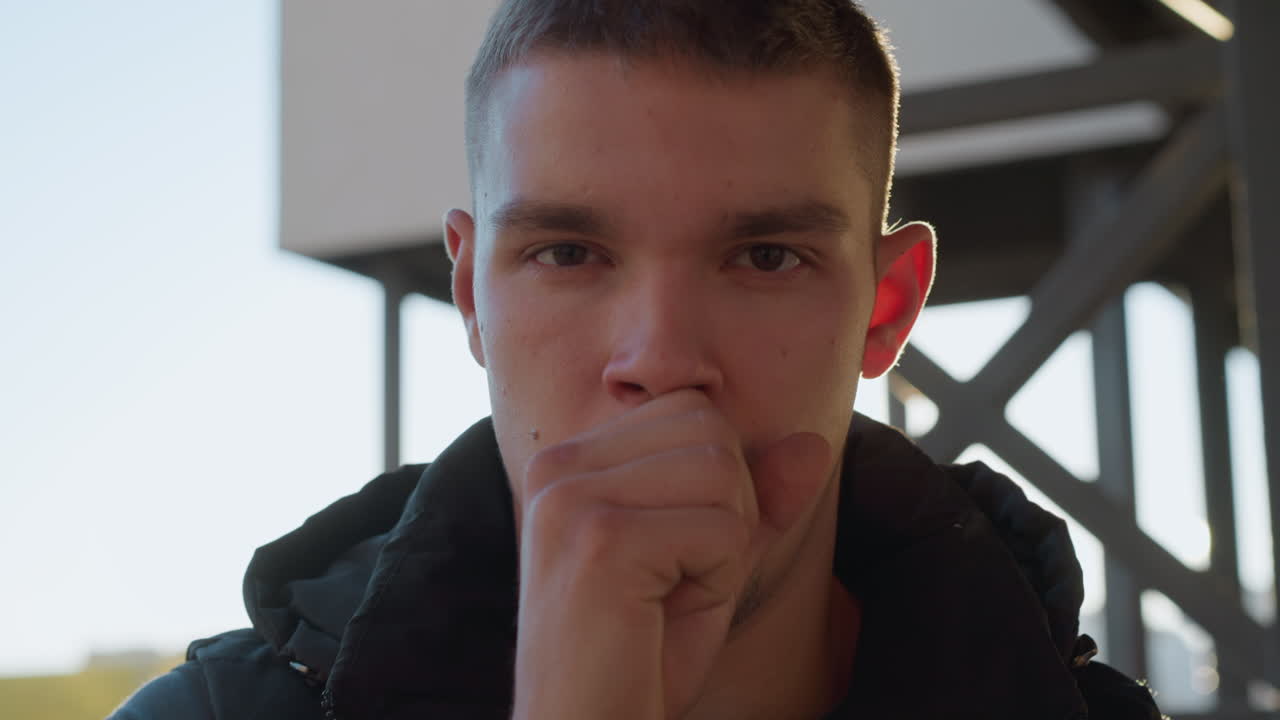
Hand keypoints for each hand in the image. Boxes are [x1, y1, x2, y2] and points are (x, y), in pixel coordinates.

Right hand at [511, 390, 829, 718]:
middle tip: (677, 579)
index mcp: (568, 460)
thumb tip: (813, 444)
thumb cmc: (641, 656)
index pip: (691, 410)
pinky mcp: (601, 541)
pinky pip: (723, 529)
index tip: (672, 555)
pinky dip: (719, 579)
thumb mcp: (708, 562)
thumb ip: (755, 499)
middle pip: (710, 429)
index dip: (717, 485)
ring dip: (725, 546)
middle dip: (727, 509)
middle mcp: (557, 465)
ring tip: (670, 595)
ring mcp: (573, 499)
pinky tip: (665, 615)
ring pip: (722, 470)